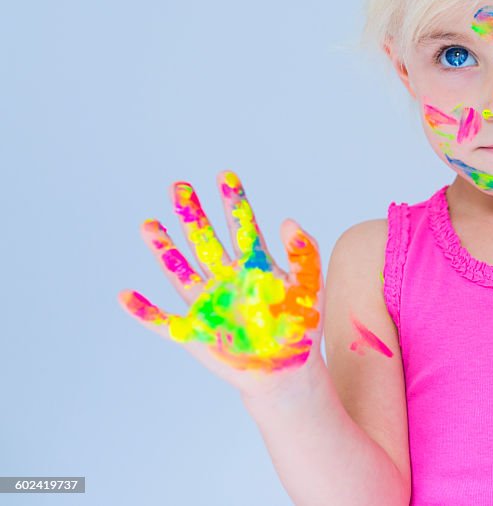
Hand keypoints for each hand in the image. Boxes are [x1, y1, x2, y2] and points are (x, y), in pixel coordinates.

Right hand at [118, 171, 322, 393]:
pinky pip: (163, 322)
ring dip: (164, 250)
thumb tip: (289, 220)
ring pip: (181, 272)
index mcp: (255, 266)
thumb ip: (303, 253)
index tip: (225, 176)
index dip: (233, 202)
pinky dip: (143, 312)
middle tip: (179, 186)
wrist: (286, 373)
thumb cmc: (300, 329)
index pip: (242, 227)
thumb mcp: (309, 288)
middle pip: (205, 241)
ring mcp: (208, 304)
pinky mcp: (195, 333)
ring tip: (149, 224)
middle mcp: (227, 279)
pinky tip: (125, 296)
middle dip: (192, 215)